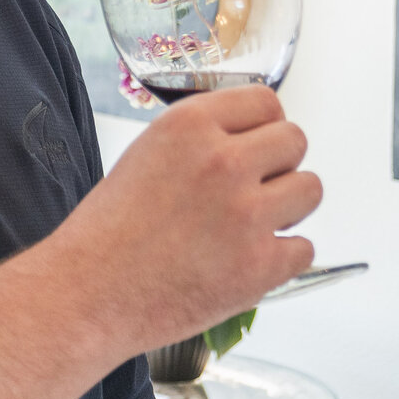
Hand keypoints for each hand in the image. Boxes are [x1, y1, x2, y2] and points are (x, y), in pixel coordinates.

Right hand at [54, 84, 318, 352]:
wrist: (87, 296)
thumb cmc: (108, 233)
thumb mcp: (147, 154)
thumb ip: (202, 140)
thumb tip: (252, 140)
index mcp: (190, 125)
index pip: (266, 101)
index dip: (262, 129)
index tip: (253, 149)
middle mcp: (223, 161)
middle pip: (295, 140)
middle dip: (279, 166)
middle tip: (252, 192)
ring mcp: (246, 214)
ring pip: (311, 189)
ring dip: (289, 208)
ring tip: (252, 226)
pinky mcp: (259, 266)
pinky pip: (304, 248)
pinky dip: (282, 259)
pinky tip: (247, 263)